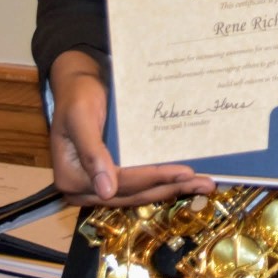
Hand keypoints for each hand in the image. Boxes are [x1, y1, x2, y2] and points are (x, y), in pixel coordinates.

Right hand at [49, 50, 214, 206]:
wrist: (76, 85)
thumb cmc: (77, 96)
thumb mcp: (80, 117)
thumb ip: (92, 153)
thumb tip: (106, 192)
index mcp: (72, 179)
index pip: (121, 184)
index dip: (153, 178)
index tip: (183, 173)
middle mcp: (85, 189)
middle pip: (135, 192)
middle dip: (170, 187)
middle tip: (204, 183)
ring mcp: (99, 184)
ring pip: (140, 192)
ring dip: (171, 188)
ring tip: (202, 185)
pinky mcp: (112, 175)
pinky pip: (139, 182)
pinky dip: (162, 180)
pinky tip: (184, 179)